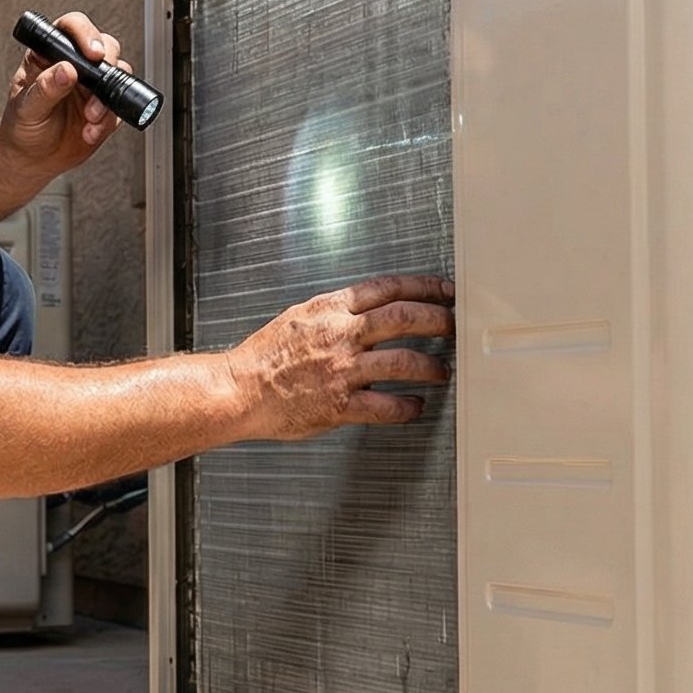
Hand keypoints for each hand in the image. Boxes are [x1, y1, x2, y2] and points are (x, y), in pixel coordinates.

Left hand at [0, 10, 131, 178]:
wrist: (31, 160)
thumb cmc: (20, 129)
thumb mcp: (26, 109)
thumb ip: (45, 89)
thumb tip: (65, 69)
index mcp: (49, 54)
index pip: (70, 28)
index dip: (85, 34)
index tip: (92, 54)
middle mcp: (74, 64)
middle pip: (104, 46)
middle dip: (107, 66)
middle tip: (98, 88)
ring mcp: (92, 85)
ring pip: (118, 75)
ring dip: (107, 99)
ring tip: (89, 119)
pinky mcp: (106, 107)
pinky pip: (119, 106)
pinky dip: (109, 120)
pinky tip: (90, 132)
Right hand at [226, 276, 454, 440]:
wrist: (239, 390)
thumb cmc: (264, 357)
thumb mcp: (300, 316)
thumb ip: (336, 312)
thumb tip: (369, 309)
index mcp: (329, 309)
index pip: (387, 287)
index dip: (423, 286)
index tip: (443, 290)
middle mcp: (339, 335)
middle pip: (403, 317)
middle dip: (438, 319)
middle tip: (453, 325)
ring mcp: (341, 370)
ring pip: (403, 361)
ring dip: (430, 366)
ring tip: (441, 370)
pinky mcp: (340, 405)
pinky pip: (385, 406)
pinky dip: (407, 407)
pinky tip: (415, 406)